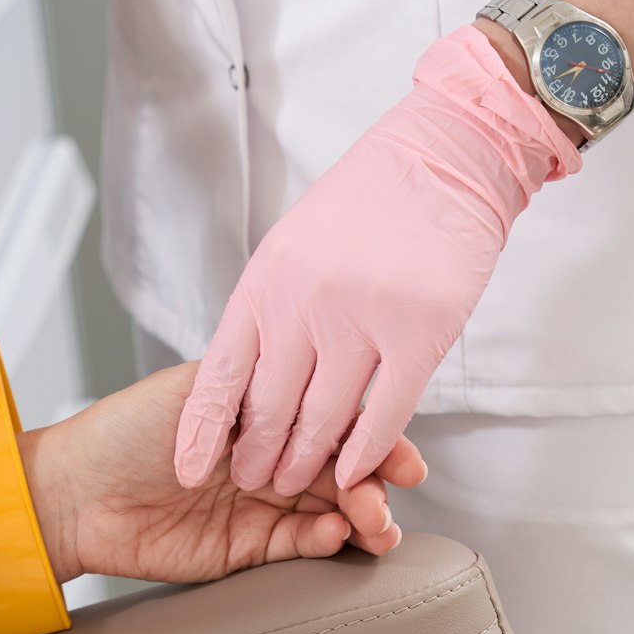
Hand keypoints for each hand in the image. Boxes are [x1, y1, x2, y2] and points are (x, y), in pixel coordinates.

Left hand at [24, 364, 426, 586]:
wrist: (74, 492)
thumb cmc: (125, 430)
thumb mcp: (197, 391)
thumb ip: (261, 393)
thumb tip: (325, 398)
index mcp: (265, 414)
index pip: (333, 424)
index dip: (372, 439)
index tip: (400, 457)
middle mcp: (270, 458)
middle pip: (342, 473)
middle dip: (374, 486)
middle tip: (385, 499)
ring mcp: (261, 505)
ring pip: (332, 514)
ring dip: (362, 521)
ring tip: (376, 527)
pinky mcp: (246, 549)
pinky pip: (298, 547)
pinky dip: (323, 542)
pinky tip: (333, 535)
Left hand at [173, 26, 578, 496]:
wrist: (447, 153)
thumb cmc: (372, 201)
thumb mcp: (294, 246)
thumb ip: (272, 307)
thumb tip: (249, 373)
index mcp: (267, 280)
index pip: (220, 372)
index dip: (202, 428)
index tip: (187, 466)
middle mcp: (305, 302)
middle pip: (269, 406)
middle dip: (256, 454)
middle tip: (248, 479)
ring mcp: (362, 318)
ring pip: (324, 418)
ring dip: (306, 461)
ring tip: (292, 480)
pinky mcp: (418, 332)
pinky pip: (386, 412)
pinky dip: (367, 450)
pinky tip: (356, 472)